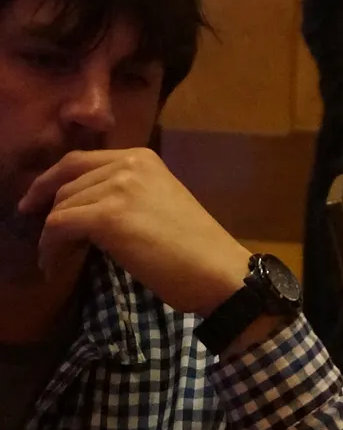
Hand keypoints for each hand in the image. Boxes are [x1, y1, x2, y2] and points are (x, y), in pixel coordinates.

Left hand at [20, 149, 250, 315]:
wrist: (219, 271)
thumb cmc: (198, 250)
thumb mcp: (160, 205)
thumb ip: (126, 195)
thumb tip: (82, 208)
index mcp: (142, 158)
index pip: (78, 161)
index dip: (49, 183)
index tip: (36, 206)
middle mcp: (129, 164)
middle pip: (65, 183)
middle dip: (49, 213)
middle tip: (48, 242)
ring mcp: (118, 187)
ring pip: (59, 207)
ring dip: (51, 238)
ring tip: (56, 261)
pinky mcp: (108, 216)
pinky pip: (58, 227)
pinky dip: (50, 249)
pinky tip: (54, 266)